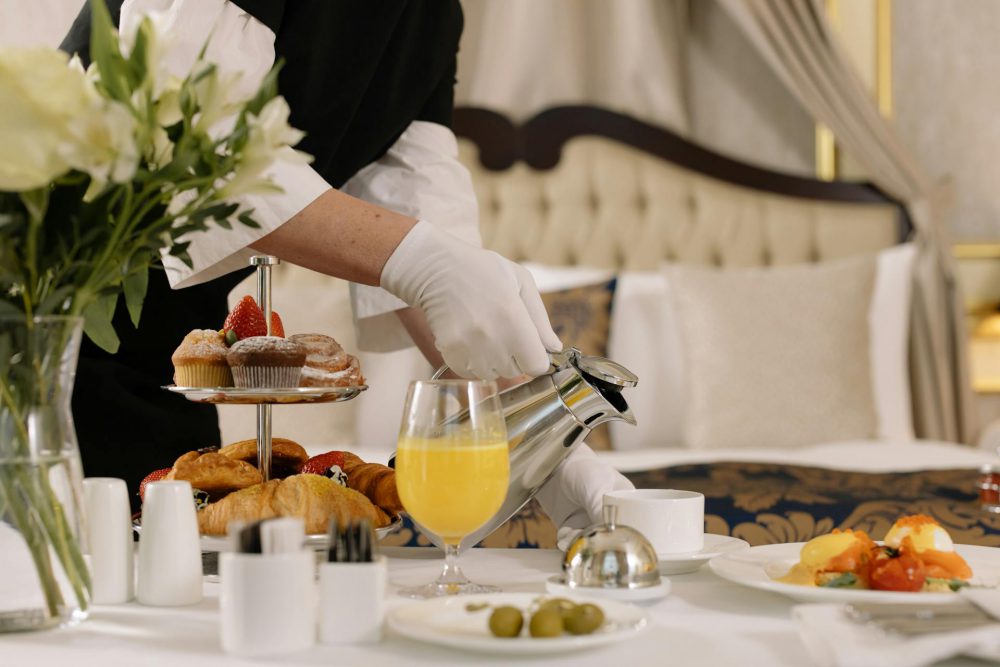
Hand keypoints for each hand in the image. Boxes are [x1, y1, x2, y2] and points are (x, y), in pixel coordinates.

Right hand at [380, 221, 560, 378]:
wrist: (436, 269)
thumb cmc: (483, 271)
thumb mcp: (521, 282)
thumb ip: (540, 319)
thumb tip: (554, 348)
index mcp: (513, 316)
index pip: (536, 365)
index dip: (536, 357)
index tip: (530, 346)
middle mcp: (491, 336)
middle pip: (515, 371)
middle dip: (515, 357)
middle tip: (503, 331)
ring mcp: (468, 346)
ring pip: (493, 375)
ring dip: (494, 361)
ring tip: (485, 334)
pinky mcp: (449, 352)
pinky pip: (470, 373)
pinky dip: (473, 362)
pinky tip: (470, 340)